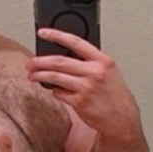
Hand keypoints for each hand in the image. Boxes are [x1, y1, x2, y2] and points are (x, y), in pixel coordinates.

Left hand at [27, 28, 141, 142]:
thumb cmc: (115, 95)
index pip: (76, 42)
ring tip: (32, 75)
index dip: (57, 35)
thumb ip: (91, 62)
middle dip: (40, 61)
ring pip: (55, 77)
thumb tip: (66, 56)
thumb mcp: (109, 72)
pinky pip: (59, 94)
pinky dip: (54, 91)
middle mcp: (94, 72)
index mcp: (103, 61)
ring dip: (40, 76)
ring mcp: (86, 88)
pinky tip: (55, 91)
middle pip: (59, 62)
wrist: (122, 118)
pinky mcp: (80, 103)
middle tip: (30, 63)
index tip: (43, 33)